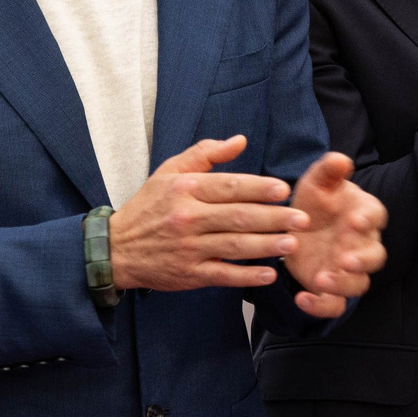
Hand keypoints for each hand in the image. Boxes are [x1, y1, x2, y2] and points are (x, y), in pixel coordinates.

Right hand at [108, 135, 306, 292]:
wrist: (114, 249)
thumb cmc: (149, 206)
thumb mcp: (169, 172)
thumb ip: (205, 154)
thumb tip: (240, 140)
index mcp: (185, 190)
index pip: (229, 186)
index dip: (259, 188)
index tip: (284, 190)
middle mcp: (187, 218)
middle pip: (238, 217)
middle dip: (274, 218)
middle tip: (303, 219)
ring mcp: (188, 248)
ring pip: (234, 246)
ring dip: (267, 246)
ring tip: (293, 243)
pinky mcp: (189, 274)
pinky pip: (223, 275)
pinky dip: (246, 276)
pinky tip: (269, 273)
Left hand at [280, 152, 387, 317]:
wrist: (298, 227)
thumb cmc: (315, 203)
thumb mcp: (316, 183)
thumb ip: (328, 171)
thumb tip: (340, 160)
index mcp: (362, 215)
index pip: (375, 217)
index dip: (368, 220)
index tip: (354, 220)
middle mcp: (361, 244)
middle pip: (374, 257)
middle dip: (362, 260)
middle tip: (344, 259)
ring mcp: (347, 269)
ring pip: (358, 283)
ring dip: (343, 284)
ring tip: (321, 280)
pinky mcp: (330, 288)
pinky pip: (335, 304)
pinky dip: (322, 306)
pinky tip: (302, 298)